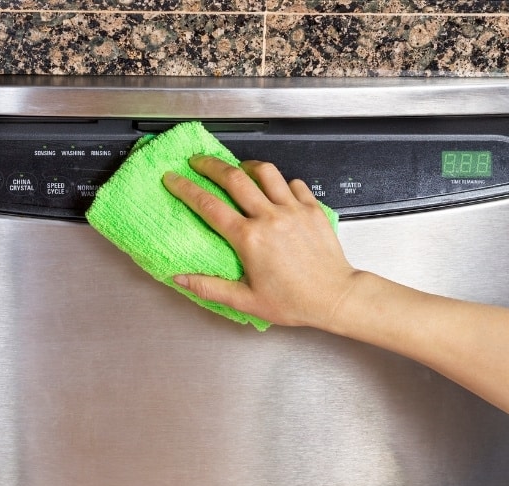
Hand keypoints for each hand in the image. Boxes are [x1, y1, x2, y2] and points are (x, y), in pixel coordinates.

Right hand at [162, 155, 361, 329]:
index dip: (185, 188)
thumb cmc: (294, 301)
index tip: (172, 179)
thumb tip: (180, 279)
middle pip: (233, 178)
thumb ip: (209, 287)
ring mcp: (293, 209)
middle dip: (210, 165)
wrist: (335, 297)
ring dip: (247, 165)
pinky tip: (275, 189)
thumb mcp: (246, 301)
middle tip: (197, 161)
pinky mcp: (313, 208)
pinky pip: (293, 183)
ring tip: (238, 167)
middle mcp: (270, 217)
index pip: (208, 205)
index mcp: (249, 238)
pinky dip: (281, 182)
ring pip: (266, 172)